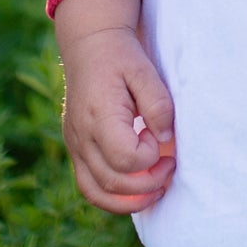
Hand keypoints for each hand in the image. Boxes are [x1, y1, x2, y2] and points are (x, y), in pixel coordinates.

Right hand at [56, 0, 174, 214]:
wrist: (89, 46)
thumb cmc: (120, 57)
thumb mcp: (144, 71)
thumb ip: (158, 105)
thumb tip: (165, 139)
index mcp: (99, 117)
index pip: (126, 159)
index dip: (150, 156)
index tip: (158, 135)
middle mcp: (81, 136)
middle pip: (114, 183)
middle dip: (149, 183)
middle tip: (170, 166)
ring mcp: (75, 146)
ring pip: (97, 194)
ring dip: (130, 201)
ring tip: (157, 189)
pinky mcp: (76, 149)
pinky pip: (90, 187)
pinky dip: (113, 197)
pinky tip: (137, 188)